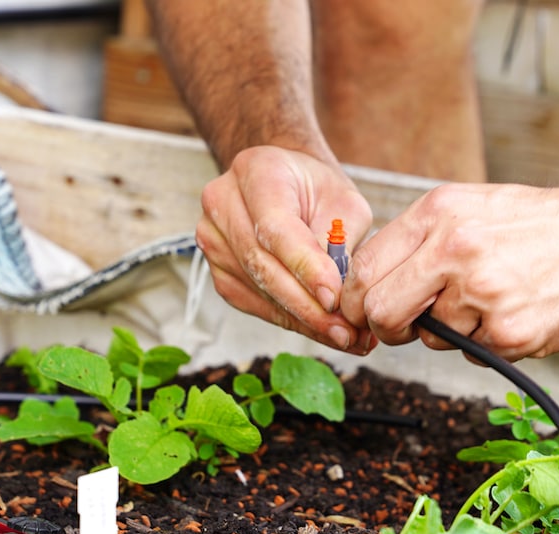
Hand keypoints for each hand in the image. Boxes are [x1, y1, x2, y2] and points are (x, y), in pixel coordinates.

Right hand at [196, 146, 374, 353]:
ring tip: (343, 337)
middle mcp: (223, 202)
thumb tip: (337, 297)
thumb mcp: (344, 203)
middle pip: (261, 265)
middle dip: (306, 305)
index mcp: (256, 172)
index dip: (305, 267)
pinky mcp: (218, 270)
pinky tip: (319, 330)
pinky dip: (288, 320)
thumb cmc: (319, 192)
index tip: (334, 299)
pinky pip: (252, 303)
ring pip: (256, 290)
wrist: (289, 185)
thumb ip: (340, 242)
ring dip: (301, 320)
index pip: (275, 228)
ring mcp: (213, 238)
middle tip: (345, 332)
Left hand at [340, 181, 558, 360]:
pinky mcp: (511, 331)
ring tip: (496, 302)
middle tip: (409, 326)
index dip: (356, 300)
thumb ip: (424, 240)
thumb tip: (373, 284)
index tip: (364, 313)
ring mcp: (483, 291)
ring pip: (432, 336)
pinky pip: (475, 354)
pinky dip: (491, 343)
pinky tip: (521, 314)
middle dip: (388, 327)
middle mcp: (455, 248)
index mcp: (440, 212)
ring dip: (455, 331)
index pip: (365, 268)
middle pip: (380, 309)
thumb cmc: (549, 224)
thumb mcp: (476, 207)